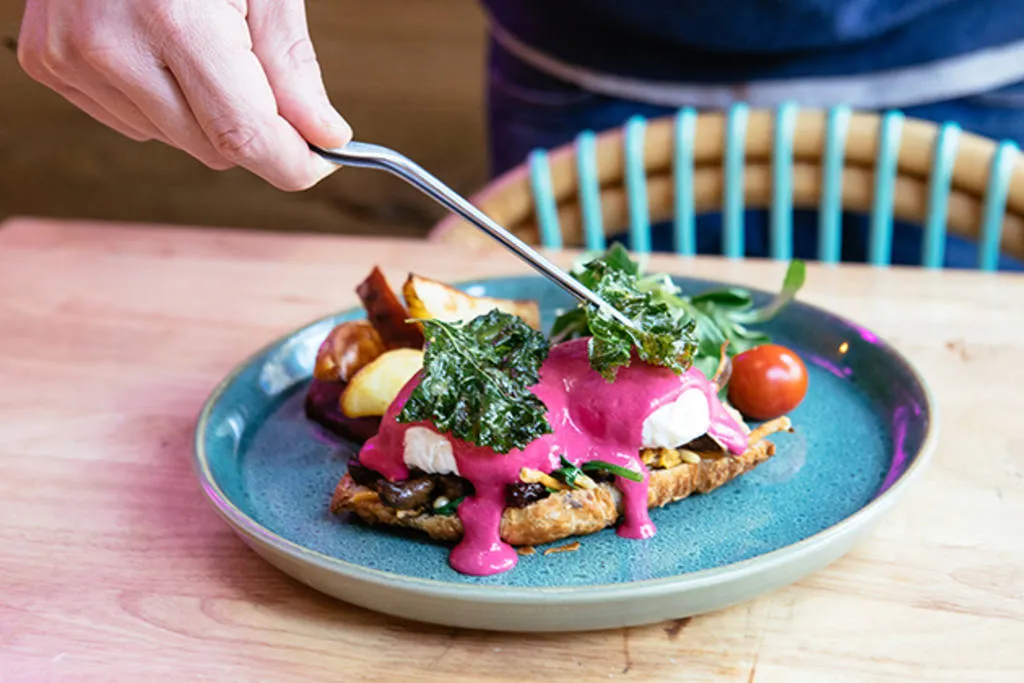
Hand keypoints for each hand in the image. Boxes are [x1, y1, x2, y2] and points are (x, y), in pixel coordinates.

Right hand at [17, 0, 350, 190]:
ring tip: (201, 45)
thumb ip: (292, 66)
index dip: (291, 163)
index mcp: (174, 20)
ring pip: (171, 140)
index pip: (243, 135)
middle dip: (254, 130)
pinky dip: (159, 101)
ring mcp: (71, 55)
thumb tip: (323, 136)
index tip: (321, 163)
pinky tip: (160, 49)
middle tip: (267, 85)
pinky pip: (129, 120)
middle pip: (211, 148)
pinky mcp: (49, 61)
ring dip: (203, 115)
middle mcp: (112, 44)